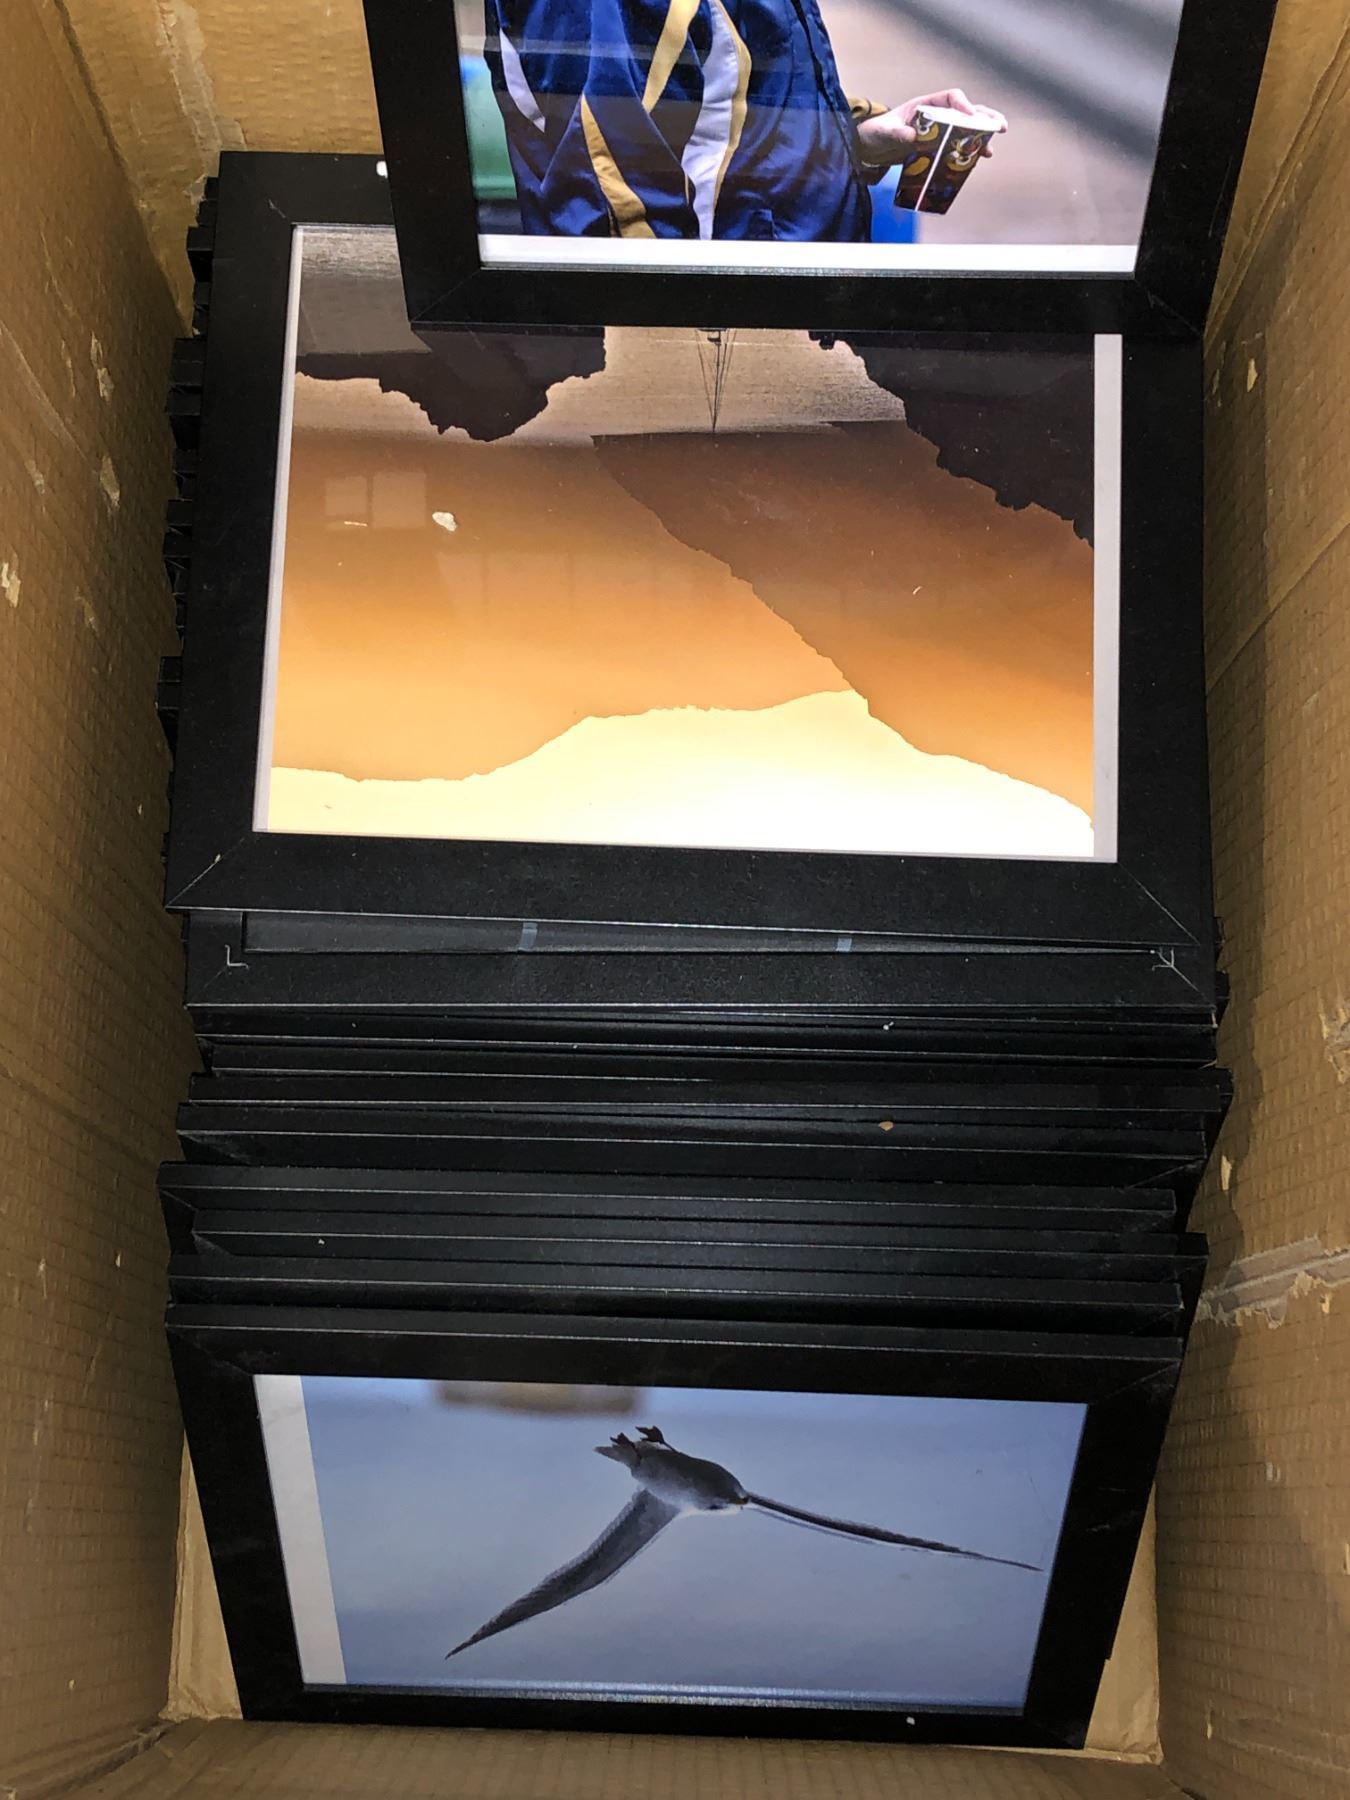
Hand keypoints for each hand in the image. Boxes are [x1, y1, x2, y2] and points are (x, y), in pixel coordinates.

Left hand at [856, 88, 1007, 169]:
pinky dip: (968, 153)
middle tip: (1000, 127)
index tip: (969, 115)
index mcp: (925, 104)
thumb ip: (895, 133)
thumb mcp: (883, 132)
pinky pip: (957, 148)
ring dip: (981, 138)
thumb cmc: (876, 133)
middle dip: (984, 118)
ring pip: (966, 130)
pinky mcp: (936, 149)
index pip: (950, 97)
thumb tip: (911, 138)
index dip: (962, 104)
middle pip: (966, 112)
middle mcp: (936, 116)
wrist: (871, 148)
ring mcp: (938, 132)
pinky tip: (977, 162)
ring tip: (990, 151)